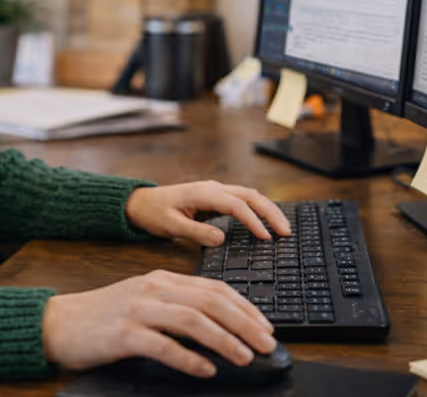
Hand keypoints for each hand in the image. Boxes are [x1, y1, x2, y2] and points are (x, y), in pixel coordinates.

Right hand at [42, 270, 277, 376]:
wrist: (59, 322)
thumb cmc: (103, 316)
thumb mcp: (143, 300)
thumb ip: (176, 305)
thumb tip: (218, 324)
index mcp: (161, 280)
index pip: (213, 287)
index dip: (245, 307)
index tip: (265, 325)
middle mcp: (153, 290)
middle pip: (210, 301)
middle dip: (245, 322)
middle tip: (267, 343)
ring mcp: (138, 311)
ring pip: (193, 320)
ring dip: (225, 340)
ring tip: (245, 357)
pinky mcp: (124, 334)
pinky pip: (164, 346)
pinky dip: (189, 358)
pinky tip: (206, 370)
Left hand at [124, 181, 291, 246]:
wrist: (140, 202)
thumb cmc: (153, 213)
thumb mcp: (171, 225)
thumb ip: (196, 232)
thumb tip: (221, 238)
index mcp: (203, 193)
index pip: (236, 205)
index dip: (253, 221)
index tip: (265, 238)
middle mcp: (213, 188)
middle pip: (250, 195)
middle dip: (271, 212)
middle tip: (286, 232)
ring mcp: (215, 191)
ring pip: (249, 195)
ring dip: (268, 209)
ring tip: (283, 228)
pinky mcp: (215, 197)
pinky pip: (242, 200)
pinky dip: (258, 209)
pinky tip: (266, 222)